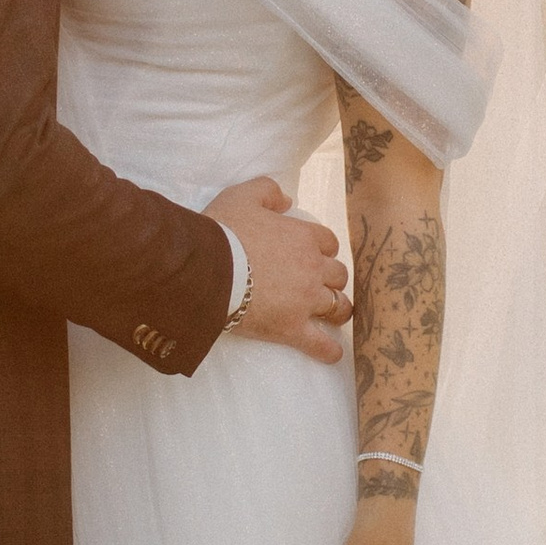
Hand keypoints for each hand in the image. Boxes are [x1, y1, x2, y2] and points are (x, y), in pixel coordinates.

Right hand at [208, 177, 348, 362]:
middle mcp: (312, 268)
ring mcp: (305, 301)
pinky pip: (320, 344)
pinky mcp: (291, 328)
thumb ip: (267, 190)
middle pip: (338, 275)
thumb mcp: (242, 196)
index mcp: (304, 237)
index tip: (314, 256)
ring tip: (333, 316)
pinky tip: (332, 354)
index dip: (323, 250)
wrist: (207, 268)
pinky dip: (329, 350)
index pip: (329, 243)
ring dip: (337, 310)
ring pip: (338, 306)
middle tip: (321, 285)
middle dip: (332, 279)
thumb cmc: (223, 231)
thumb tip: (286, 199)